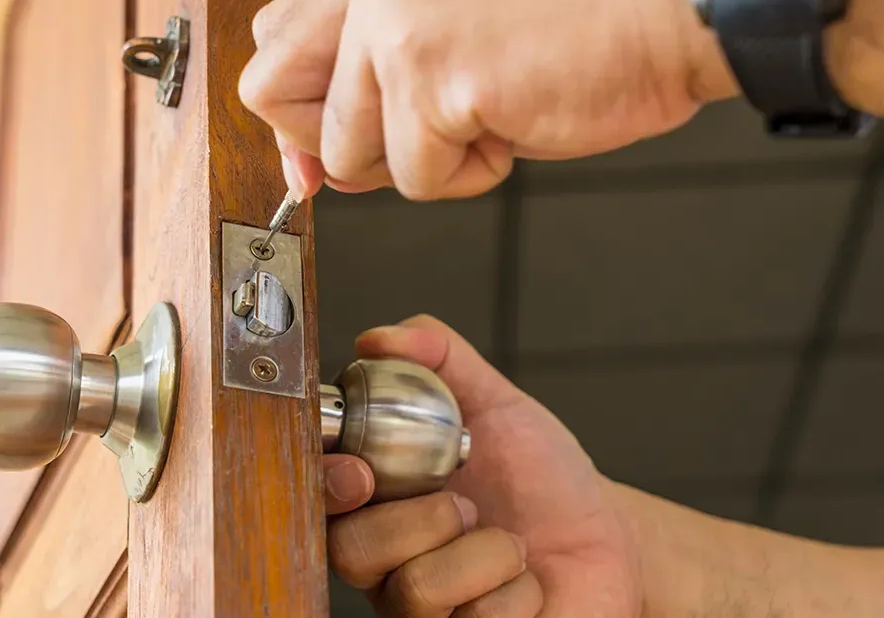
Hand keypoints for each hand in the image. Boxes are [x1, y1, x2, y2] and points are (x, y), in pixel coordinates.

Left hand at [240, 0, 732, 200]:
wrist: (672, 4)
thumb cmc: (584, 15)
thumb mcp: (458, 25)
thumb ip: (383, 76)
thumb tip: (325, 162)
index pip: (276, 38)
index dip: (293, 108)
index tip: (318, 151)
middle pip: (273, 94)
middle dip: (331, 144)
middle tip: (404, 140)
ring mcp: (400, 31)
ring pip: (351, 154)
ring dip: (422, 161)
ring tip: (489, 115)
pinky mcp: (437, 80)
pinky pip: (415, 178)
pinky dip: (469, 174)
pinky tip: (514, 122)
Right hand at [321, 316, 640, 616]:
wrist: (608, 538)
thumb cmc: (543, 479)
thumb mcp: (497, 404)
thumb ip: (441, 358)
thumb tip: (378, 339)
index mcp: (382, 505)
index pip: (321, 499)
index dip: (330, 485)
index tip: (361, 470)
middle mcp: (389, 566)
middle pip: (352, 551)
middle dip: (425, 518)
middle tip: (468, 505)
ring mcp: (425, 615)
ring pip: (415, 590)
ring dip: (484, 553)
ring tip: (509, 544)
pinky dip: (517, 591)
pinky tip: (526, 585)